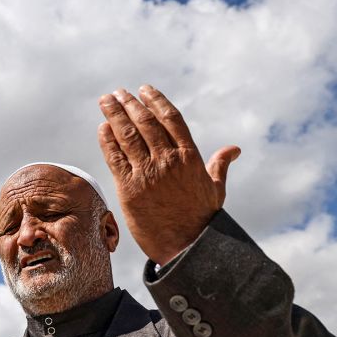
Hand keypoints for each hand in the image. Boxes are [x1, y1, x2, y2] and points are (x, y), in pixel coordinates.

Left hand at [97, 85, 240, 264]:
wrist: (187, 247)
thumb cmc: (202, 219)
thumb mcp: (215, 189)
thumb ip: (219, 165)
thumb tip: (234, 149)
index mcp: (189, 156)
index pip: (170, 118)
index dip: (156, 100)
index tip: (144, 89)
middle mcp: (168, 160)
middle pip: (145, 122)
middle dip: (129, 103)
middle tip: (118, 93)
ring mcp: (147, 173)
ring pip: (127, 135)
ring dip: (114, 114)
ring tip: (105, 101)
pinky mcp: (129, 189)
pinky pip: (115, 157)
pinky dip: (107, 140)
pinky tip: (102, 128)